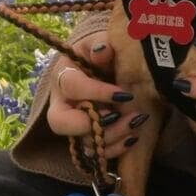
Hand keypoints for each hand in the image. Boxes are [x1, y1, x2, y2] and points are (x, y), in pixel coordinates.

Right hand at [43, 33, 144, 158]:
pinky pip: (95, 153)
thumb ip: (101, 44)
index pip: (73, 87)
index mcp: (62, 76)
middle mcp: (61, 103)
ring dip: (110, 136)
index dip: (97, 92)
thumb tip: (102, 50)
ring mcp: (73, 124)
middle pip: (60, 123)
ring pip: (82, 141)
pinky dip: (114, 149)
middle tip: (116, 115)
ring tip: (135, 122)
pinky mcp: (86, 138)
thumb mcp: (100, 43)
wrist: (100, 68)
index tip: (125, 93)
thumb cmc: (99, 54)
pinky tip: (133, 138)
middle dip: (89, 125)